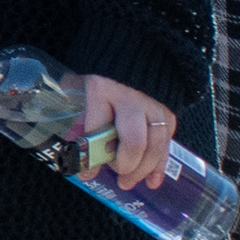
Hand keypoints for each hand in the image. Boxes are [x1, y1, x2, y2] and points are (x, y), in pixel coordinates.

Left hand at [77, 73, 179, 191]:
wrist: (136, 57)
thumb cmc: (103, 78)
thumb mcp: (83, 90)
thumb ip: (80, 117)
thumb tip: (70, 152)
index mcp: (102, 89)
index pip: (97, 127)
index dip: (92, 154)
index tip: (85, 173)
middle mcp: (132, 99)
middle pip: (133, 140)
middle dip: (125, 165)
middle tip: (116, 177)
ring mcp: (154, 107)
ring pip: (154, 147)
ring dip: (142, 170)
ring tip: (127, 182)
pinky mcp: (169, 115)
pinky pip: (166, 145)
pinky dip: (159, 166)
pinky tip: (152, 182)